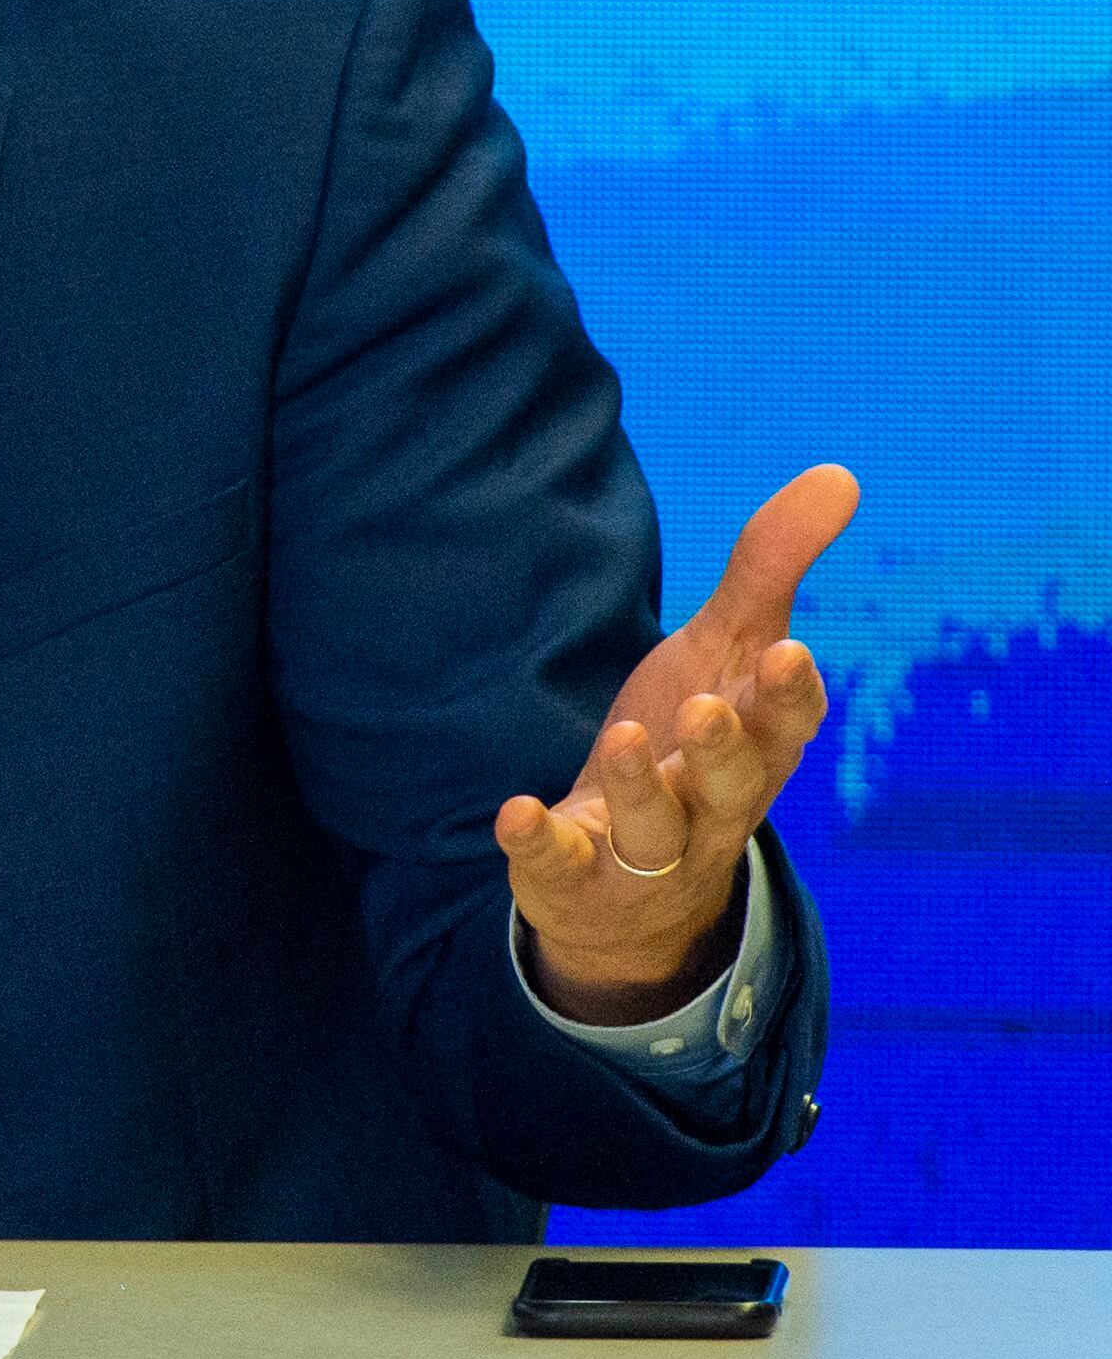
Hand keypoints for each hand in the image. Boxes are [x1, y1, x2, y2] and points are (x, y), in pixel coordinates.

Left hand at [496, 464, 857, 1022]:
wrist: (636, 884)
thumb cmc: (692, 741)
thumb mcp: (727, 651)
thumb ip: (770, 568)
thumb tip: (841, 473)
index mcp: (757, 748)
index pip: (788, 726)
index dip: (789, 698)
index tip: (787, 654)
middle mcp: (712, 805)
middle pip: (731, 785)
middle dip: (722, 751)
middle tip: (705, 711)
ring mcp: (647, 850)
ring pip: (655, 828)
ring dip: (637, 788)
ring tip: (619, 737)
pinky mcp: (578, 876)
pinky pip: (562, 864)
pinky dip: (542, 843)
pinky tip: (517, 812)